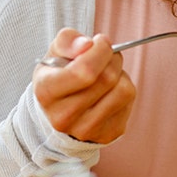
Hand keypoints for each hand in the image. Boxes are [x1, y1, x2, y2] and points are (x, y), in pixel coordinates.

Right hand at [34, 29, 135, 143]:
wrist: (58, 111)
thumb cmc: (59, 75)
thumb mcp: (54, 53)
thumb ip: (68, 41)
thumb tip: (87, 45)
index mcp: (46, 92)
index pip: (84, 71)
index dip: (100, 50)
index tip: (101, 41)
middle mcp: (64, 116)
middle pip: (107, 78)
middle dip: (112, 58)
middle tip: (107, 55)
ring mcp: (86, 129)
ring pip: (123, 90)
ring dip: (121, 74)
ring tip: (108, 73)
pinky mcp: (107, 135)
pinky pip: (129, 102)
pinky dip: (124, 89)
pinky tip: (110, 90)